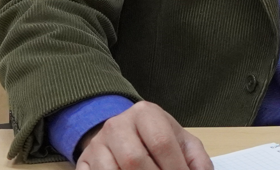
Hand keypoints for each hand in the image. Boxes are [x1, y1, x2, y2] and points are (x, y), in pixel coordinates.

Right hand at [75, 101, 211, 169]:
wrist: (122, 132)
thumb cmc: (155, 138)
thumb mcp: (180, 141)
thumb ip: (196, 158)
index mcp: (145, 113)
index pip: (162, 143)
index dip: (175, 168)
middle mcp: (118, 124)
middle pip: (135, 159)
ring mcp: (97, 144)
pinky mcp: (83, 161)